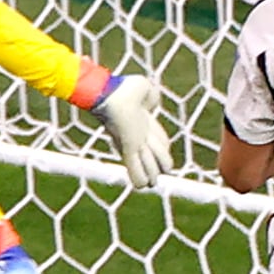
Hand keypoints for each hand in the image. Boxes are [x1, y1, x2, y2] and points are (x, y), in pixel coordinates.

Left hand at [91, 72, 167, 189]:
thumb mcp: (144, 89)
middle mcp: (136, 133)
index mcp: (141, 120)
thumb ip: (151, 97)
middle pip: (151, 151)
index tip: (165, 149)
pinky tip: (142, 186)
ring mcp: (131, 141)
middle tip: (162, 172)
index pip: (156, 135)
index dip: (162, 143)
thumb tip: (151, 104)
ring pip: (146, 162)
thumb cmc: (123, 87)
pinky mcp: (127, 147)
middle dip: (157, 162)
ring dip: (152, 173)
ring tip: (154, 183)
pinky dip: (138, 177)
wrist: (109, 93)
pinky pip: (135, 166)